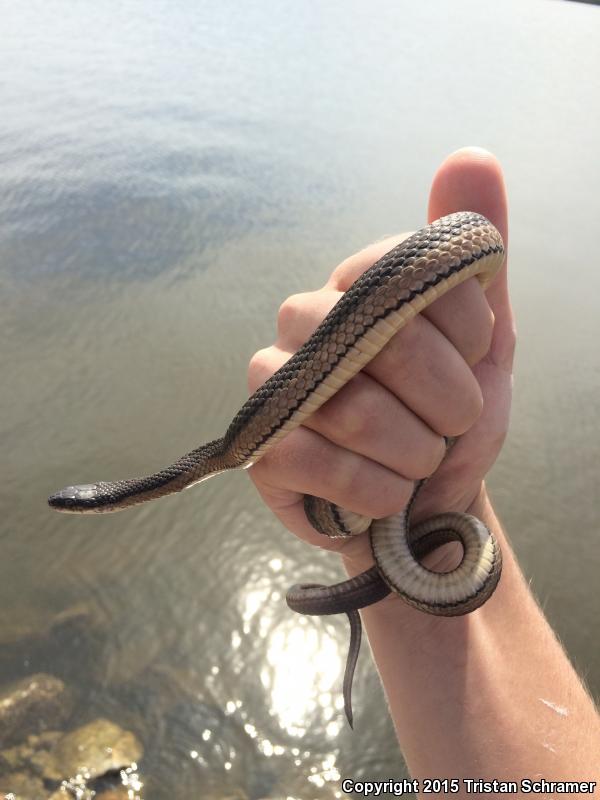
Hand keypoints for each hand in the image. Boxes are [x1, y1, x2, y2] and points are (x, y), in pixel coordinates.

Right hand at [246, 147, 512, 575]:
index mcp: (356, 283)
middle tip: (453, 424)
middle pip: (386, 342)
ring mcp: (273, 381)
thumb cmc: (450, 414)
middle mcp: (305, 319)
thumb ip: (476, 255)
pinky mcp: (259, 446)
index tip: (476, 362)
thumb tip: (472, 154)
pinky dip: (373, 490)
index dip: (467, 332)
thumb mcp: (484, 337)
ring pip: (353, 409)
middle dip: (449, 400)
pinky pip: (316, 461)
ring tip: (418, 462)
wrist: (427, 498)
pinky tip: (386, 494)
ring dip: (414, 452)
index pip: (416, 276)